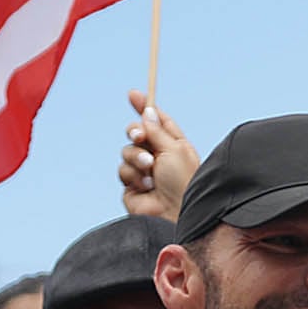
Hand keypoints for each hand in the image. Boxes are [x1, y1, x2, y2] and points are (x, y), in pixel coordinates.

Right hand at [119, 89, 200, 220]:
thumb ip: (157, 130)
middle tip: (139, 136)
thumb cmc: (184, 182)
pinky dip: (133, 176)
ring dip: (137, 158)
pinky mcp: (132, 188)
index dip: (145, 107)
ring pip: (127, 151)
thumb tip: (147, 112)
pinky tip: (146, 187)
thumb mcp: (174, 149)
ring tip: (150, 171)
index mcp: (174, 145)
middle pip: (136, 133)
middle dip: (135, 132)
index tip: (133, 94)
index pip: (157, 121)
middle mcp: (159, 157)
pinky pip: (123, 171)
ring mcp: (144, 173)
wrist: (176, 213)